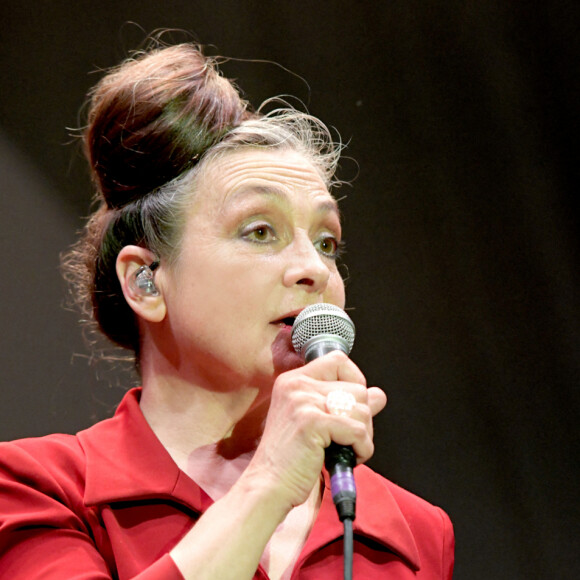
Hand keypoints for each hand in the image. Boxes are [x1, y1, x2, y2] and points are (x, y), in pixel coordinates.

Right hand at [243, 351, 386, 509]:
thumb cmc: (292, 458)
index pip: (338, 360)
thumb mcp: (318, 423)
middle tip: (347, 440)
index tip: (352, 406)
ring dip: (363, 437)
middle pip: (357, 389)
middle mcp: (297, 384)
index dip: (355, 380)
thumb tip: (379, 395)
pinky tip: (348, 459)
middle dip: (363, 418)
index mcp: (293, 380)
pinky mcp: (312, 422)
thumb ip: (347, 404)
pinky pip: (358, 430)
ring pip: (362, 410)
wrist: (269, 485)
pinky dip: (362, 449)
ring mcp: (303, 401)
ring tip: (345, 451)